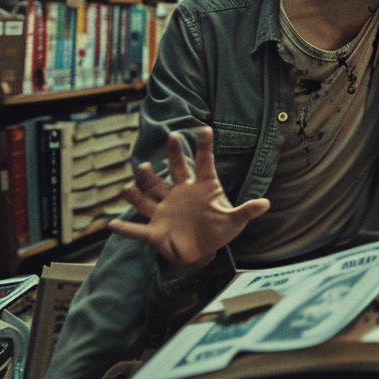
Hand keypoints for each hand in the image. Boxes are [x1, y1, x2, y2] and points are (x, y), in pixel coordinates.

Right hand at [108, 127, 270, 268]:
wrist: (200, 250)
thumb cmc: (217, 231)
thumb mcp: (234, 222)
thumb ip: (246, 211)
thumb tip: (266, 203)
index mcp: (202, 189)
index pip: (204, 164)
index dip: (204, 147)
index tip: (206, 128)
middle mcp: (180, 194)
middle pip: (174, 171)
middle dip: (172, 155)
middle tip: (172, 136)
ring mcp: (165, 211)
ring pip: (149, 196)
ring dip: (140, 190)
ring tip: (132, 181)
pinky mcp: (155, 231)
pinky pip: (138, 229)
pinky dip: (126, 229)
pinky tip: (112, 225)